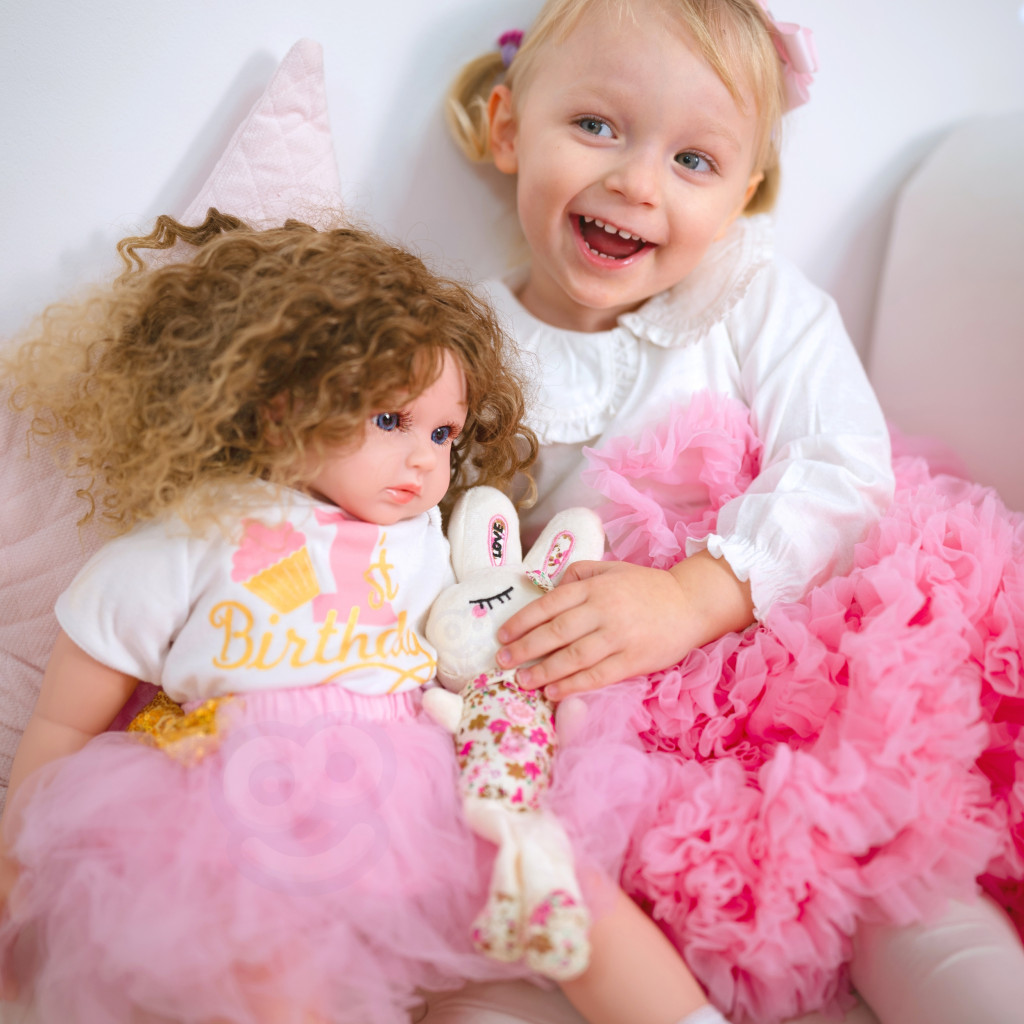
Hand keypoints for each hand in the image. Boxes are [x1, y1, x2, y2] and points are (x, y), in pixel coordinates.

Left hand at [496, 551, 753, 699]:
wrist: (689, 603)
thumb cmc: (645, 587)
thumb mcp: (611, 569)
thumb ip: (579, 573)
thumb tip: (550, 586)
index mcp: (594, 588)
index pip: (549, 605)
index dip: (523, 621)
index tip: (503, 635)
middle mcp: (603, 611)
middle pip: (556, 632)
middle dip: (525, 649)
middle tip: (503, 661)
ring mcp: (618, 637)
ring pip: (573, 657)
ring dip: (544, 671)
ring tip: (523, 681)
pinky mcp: (633, 660)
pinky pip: (597, 676)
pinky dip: (573, 685)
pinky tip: (554, 692)